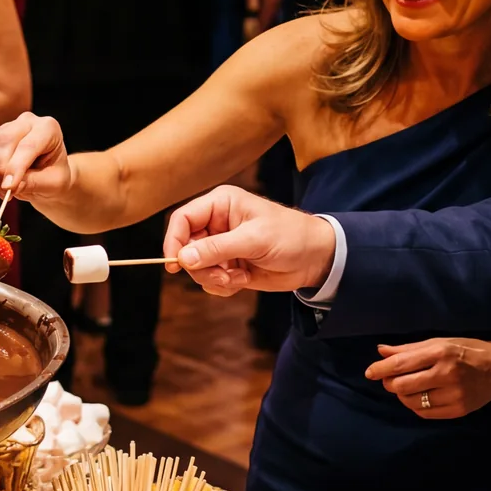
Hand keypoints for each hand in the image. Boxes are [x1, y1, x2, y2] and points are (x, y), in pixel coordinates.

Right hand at [0, 113, 71, 206]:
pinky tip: (0, 184)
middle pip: (7, 139)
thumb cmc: (55, 176)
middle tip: (6, 191)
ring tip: (6, 191)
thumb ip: (33, 183)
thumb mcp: (52, 184)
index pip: (29, 145)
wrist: (49, 174)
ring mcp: (9, 126)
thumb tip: (10, 186)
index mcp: (49, 128)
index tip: (9, 187)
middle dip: (2, 168)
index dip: (16, 167)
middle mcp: (28, 121)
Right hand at [163, 185, 337, 294]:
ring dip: (213, 278)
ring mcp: (221, 246)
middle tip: (222, 277)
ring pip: (197, 267)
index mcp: (220, 204)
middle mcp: (217, 223)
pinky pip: (210, 279)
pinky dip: (222, 286)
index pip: (183, 219)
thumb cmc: (291, 237)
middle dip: (201, 267)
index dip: (174, 241)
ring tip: (238, 279)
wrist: (316, 258)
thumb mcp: (254, 240)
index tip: (176, 265)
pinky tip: (243, 281)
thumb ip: (218, 248)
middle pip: (186, 247)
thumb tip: (184, 258)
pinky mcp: (228, 264)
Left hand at [364, 337, 490, 418]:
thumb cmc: (467, 350)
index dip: (380, 370)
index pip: (401, 364)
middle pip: (403, 386)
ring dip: (403, 396)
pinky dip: (416, 406)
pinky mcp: (459, 410)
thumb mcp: (440, 342)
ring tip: (407, 387)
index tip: (370, 373)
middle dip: (390, 384)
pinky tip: (420, 397)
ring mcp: (454, 395)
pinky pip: (426, 414)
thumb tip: (381, 351)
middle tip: (392, 380)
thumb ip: (409, 349)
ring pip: (412, 402)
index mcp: (440, 352)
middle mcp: (447, 374)